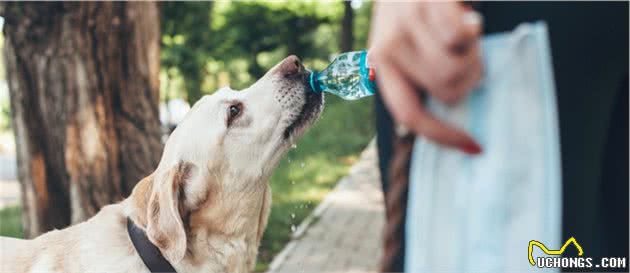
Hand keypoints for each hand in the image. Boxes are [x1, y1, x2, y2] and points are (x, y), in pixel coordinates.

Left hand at [369, 1, 482, 153]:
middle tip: (464, 52)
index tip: (475, 145)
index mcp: (380, 66)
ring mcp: (405, 27)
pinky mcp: (426, 5)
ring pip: (458, 66)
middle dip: (469, 76)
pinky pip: (463, 37)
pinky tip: (462, 14)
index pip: (409, 114)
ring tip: (461, 32)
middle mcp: (387, 49)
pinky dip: (472, 27)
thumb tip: (454, 106)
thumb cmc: (414, 8)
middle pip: (448, 91)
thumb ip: (420, 75)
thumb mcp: (405, 44)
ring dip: (472, 52)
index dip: (443, 135)